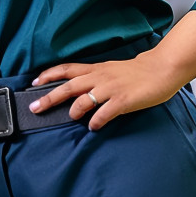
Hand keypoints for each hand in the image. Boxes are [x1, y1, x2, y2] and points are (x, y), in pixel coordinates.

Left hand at [28, 50, 183, 130]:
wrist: (161, 69)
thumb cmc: (137, 71)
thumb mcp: (111, 70)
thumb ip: (95, 78)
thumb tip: (80, 89)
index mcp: (96, 69)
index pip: (66, 69)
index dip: (48, 75)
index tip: (34, 82)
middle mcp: (99, 77)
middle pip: (67, 86)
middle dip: (48, 97)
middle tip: (34, 108)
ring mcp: (110, 89)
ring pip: (83, 99)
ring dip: (73, 110)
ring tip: (71, 117)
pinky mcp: (123, 100)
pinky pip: (104, 113)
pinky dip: (96, 121)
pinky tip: (93, 127)